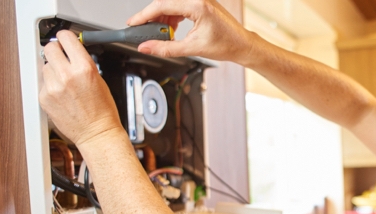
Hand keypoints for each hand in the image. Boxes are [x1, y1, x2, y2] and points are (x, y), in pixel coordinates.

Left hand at [39, 30, 123, 147]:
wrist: (96, 133)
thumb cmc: (102, 111)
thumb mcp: (98, 79)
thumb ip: (82, 63)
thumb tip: (70, 53)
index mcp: (84, 68)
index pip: (65, 38)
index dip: (64, 38)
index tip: (64, 40)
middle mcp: (67, 75)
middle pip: (50, 48)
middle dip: (56, 52)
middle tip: (61, 58)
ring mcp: (53, 87)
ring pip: (45, 66)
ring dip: (52, 70)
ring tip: (64, 82)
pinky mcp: (44, 98)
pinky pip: (43, 83)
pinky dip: (50, 86)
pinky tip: (61, 94)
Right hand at [127, 0, 257, 64]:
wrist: (242, 45)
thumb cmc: (226, 45)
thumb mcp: (192, 49)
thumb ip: (166, 48)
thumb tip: (147, 47)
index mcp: (197, 5)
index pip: (162, 6)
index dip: (144, 15)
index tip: (133, 23)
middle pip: (165, 3)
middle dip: (152, 18)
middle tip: (142, 31)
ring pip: (171, 4)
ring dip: (162, 18)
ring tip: (159, 34)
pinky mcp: (202, 3)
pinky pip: (180, 6)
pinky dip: (172, 17)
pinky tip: (171, 29)